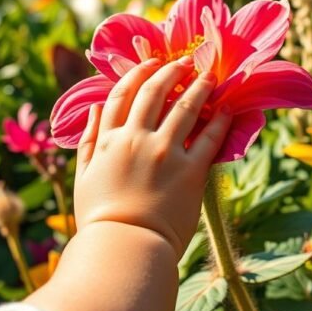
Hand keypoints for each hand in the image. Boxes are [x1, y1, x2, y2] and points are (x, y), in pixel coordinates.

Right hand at [72, 56, 232, 256]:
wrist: (124, 249)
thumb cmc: (100, 219)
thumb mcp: (83, 177)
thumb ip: (88, 140)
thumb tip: (94, 108)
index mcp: (109, 140)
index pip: (121, 95)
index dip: (137, 73)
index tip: (151, 62)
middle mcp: (136, 139)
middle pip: (154, 92)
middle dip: (171, 71)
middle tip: (186, 61)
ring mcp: (165, 153)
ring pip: (185, 107)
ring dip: (199, 87)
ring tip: (210, 76)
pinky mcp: (191, 171)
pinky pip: (209, 138)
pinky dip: (220, 119)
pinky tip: (228, 108)